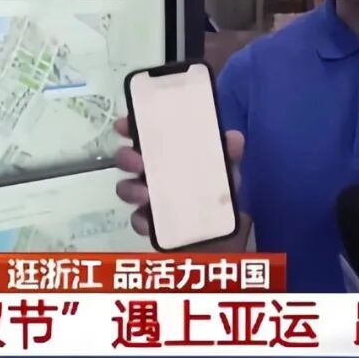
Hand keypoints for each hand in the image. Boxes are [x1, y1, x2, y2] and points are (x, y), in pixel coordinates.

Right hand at [113, 116, 250, 250]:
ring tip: (145, 194)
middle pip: (127, 160)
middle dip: (126, 158)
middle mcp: (150, 173)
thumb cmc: (214, 192)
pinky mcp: (149, 224)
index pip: (142, 135)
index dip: (129, 127)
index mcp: (165, 154)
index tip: (123, 125)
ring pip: (126, 189)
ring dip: (131, 189)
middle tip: (137, 161)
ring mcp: (146, 199)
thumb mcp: (224, 171)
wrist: (219, 232)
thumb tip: (235, 138)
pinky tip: (149, 222)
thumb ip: (228, 155)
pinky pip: (138, 221)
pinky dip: (142, 220)